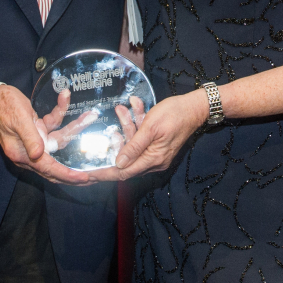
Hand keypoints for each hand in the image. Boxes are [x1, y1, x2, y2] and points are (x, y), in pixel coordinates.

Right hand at [0, 84, 91, 185]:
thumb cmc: (3, 107)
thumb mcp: (18, 120)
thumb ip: (29, 137)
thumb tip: (39, 155)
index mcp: (23, 154)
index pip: (49, 169)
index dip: (67, 174)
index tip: (84, 178)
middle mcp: (29, 152)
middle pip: (58, 162)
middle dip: (77, 165)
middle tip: (96, 174)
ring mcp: (34, 141)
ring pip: (60, 140)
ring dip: (75, 127)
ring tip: (89, 115)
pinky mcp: (37, 130)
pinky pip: (53, 124)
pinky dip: (60, 111)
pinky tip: (64, 96)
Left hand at [89, 91, 206, 181]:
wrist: (195, 107)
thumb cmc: (174, 114)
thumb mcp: (151, 127)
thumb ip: (134, 146)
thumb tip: (118, 164)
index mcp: (153, 159)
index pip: (123, 173)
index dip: (105, 173)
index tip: (88, 175)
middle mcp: (155, 161)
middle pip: (126, 157)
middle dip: (118, 138)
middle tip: (116, 116)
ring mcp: (156, 154)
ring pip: (133, 144)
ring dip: (128, 126)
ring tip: (124, 108)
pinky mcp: (157, 146)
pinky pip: (141, 140)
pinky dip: (136, 125)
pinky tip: (136, 107)